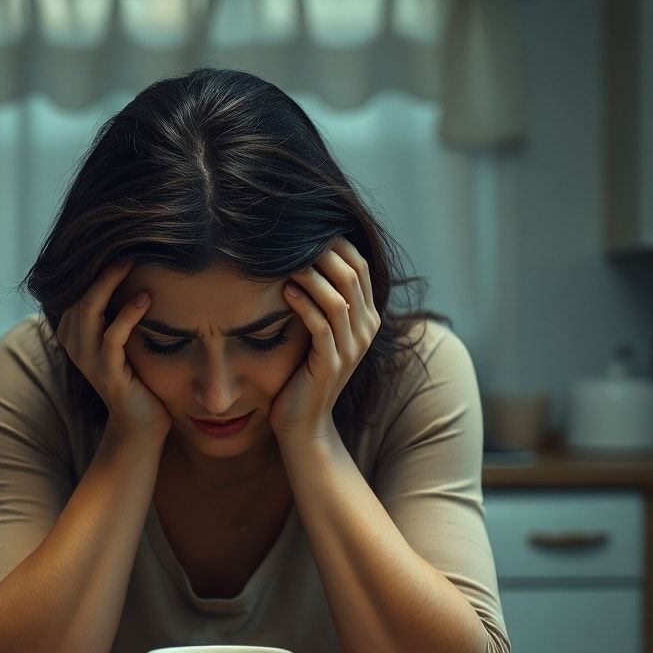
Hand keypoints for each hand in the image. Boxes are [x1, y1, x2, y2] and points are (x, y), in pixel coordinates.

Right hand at [56, 260, 171, 444]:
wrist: (141, 423)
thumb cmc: (137, 377)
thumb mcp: (125, 339)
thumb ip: (120, 312)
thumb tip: (137, 271)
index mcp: (75, 332)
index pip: (75, 289)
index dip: (90, 265)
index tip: (114, 241)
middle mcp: (74, 343)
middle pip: (79, 292)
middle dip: (99, 267)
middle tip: (125, 244)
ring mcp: (87, 358)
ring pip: (89, 309)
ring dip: (109, 282)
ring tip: (130, 261)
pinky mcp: (106, 371)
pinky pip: (112, 336)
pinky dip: (128, 314)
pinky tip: (145, 298)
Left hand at [271, 237, 379, 444]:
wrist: (304, 423)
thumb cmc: (303, 373)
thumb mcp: (317, 332)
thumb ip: (319, 300)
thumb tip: (300, 258)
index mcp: (366, 317)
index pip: (359, 266)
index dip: (336, 243)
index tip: (306, 229)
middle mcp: (366, 330)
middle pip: (352, 275)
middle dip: (323, 253)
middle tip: (294, 238)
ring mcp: (352, 348)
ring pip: (339, 298)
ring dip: (311, 276)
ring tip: (286, 262)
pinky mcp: (332, 363)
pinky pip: (322, 325)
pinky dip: (304, 305)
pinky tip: (285, 292)